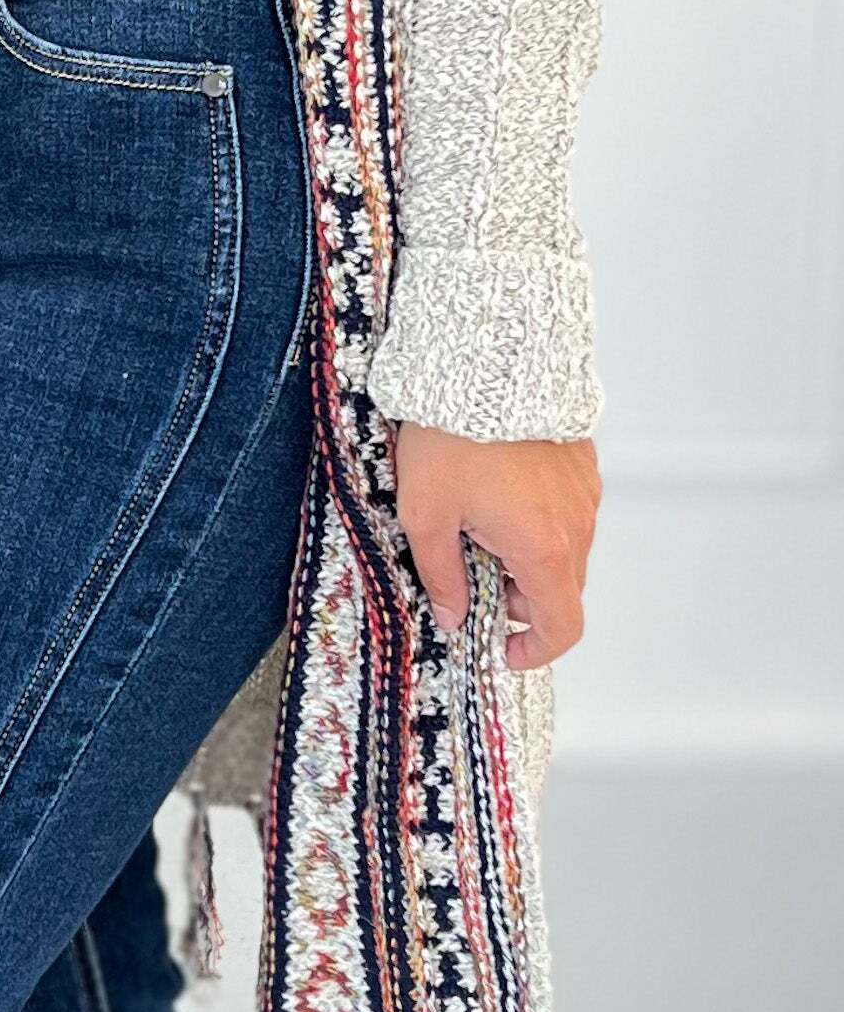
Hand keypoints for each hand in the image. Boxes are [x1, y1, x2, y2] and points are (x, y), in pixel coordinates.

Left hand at [394, 423, 600, 671]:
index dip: (536, 651)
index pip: (563, 626)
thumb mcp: (426, 514)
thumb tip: (453, 616)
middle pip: (561, 589)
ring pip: (565, 549)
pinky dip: (538, 523)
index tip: (502, 648)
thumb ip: (441, 575)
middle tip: (472, 579)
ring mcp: (585, 491)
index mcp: (544, 549)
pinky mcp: (581, 463)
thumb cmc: (453, 437)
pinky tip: (496, 497)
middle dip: (520, 599)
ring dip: (528, 558)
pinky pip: (567, 511)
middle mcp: (577, 524)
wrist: (487, 360)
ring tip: (477, 529)